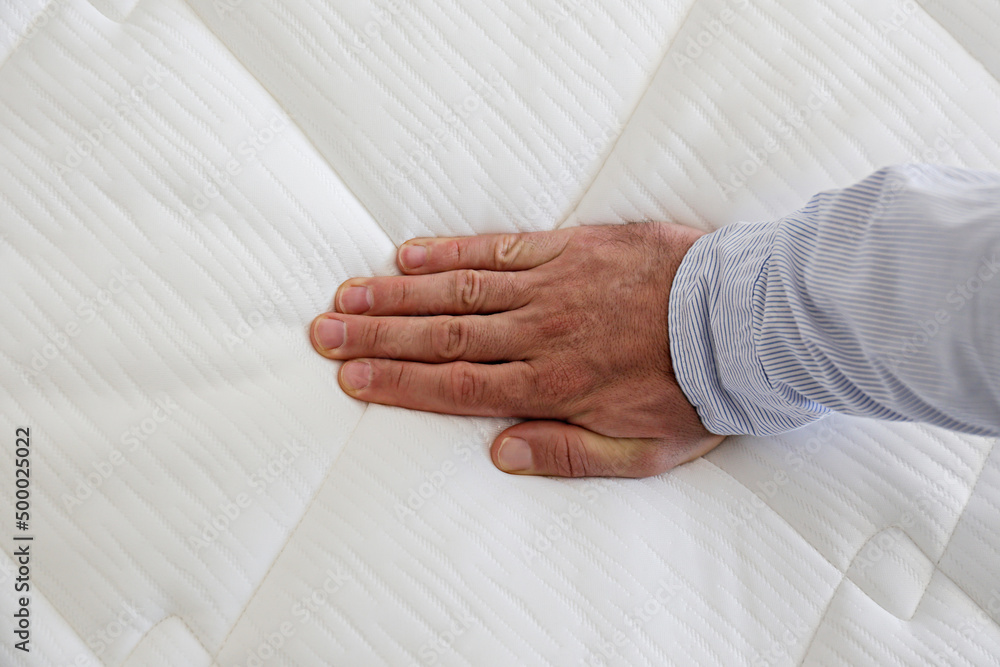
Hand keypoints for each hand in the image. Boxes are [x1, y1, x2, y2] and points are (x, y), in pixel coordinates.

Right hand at [310, 223, 724, 477]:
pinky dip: (453, 250)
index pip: (456, 384)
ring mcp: (552, 285)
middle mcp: (540, 334)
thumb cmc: (695, 392)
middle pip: (442, 334)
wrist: (746, 322)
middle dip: (377, 334)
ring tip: (348, 292)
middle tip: (324, 329)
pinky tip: (413, 252)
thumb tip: (500, 455)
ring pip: (460, 290)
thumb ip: (567, 455)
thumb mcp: (641, 453)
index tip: (350, 375)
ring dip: (398, 292)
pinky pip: (500, 248)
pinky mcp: (571, 247)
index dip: (397, 381)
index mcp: (553, 387)